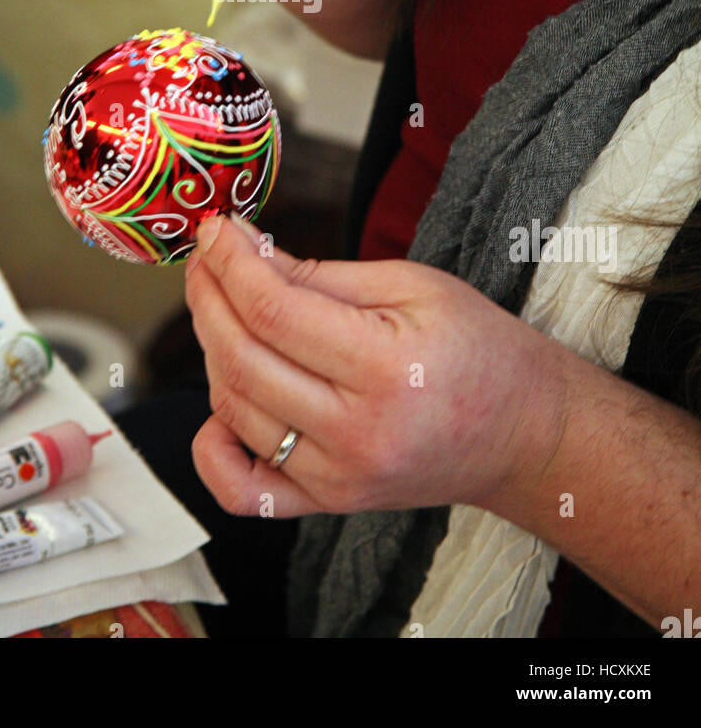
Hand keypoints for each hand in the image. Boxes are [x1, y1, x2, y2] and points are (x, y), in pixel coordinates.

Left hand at [184, 214, 568, 518]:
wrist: (525, 433)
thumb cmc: (478, 349)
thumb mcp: (413, 285)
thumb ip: (322, 273)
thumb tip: (246, 252)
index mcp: (385, 368)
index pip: (273, 310)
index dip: (230, 263)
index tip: (215, 229)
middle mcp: (356, 433)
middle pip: (242, 359)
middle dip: (209, 297)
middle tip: (205, 258)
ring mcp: (338, 478)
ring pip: (233, 409)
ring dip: (211, 349)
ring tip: (219, 305)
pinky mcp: (328, 502)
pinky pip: (242, 490)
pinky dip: (212, 450)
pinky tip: (218, 406)